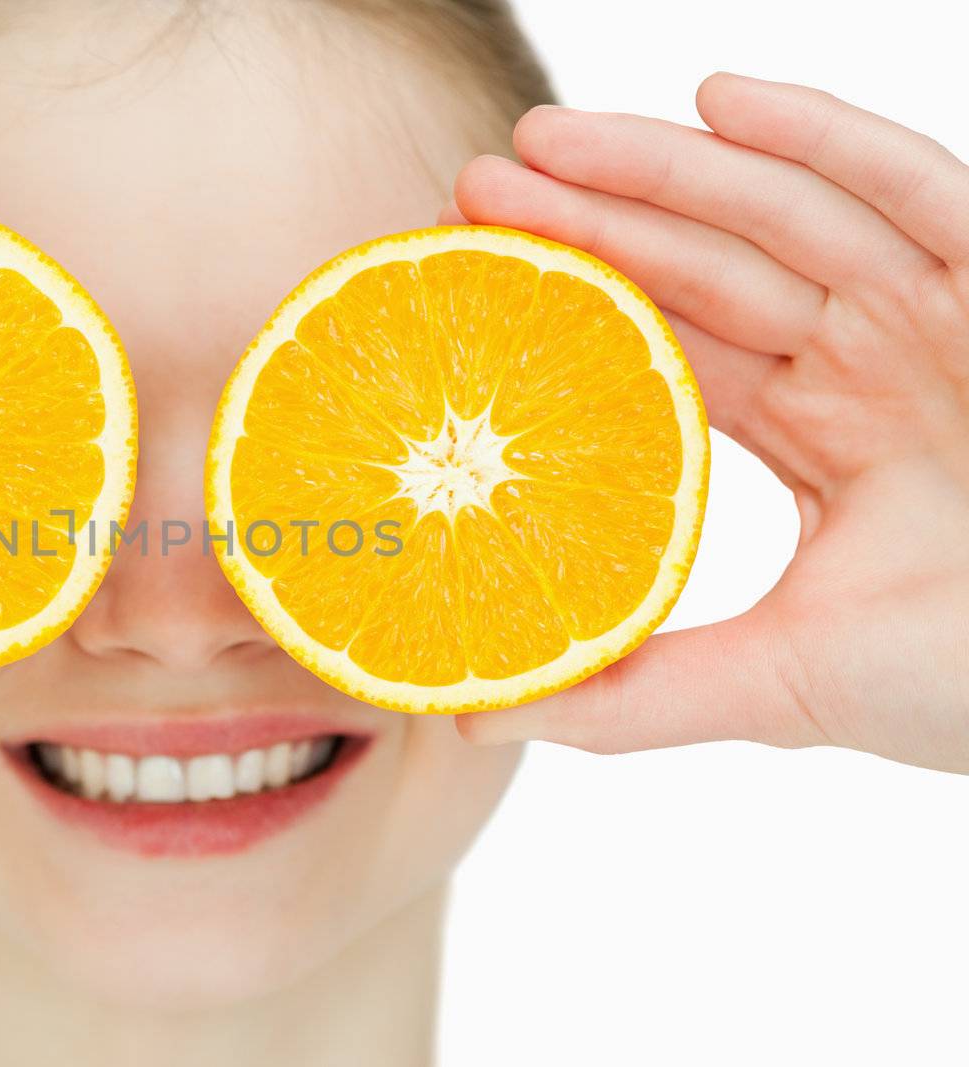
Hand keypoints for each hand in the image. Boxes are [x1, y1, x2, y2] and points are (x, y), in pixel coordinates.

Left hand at [445, 73, 968, 772]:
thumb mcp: (782, 684)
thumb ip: (638, 696)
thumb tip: (476, 720)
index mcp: (816, 430)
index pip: (665, 345)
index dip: (569, 308)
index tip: (470, 277)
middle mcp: (866, 357)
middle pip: (702, 263)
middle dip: (589, 217)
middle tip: (473, 183)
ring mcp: (936, 313)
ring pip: (781, 212)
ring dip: (661, 166)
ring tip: (540, 137)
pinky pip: (914, 187)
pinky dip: (824, 138)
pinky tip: (717, 98)